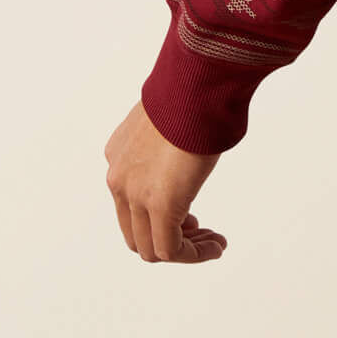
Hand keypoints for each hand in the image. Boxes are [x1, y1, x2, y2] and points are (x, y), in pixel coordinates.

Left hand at [104, 98, 228, 263]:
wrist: (197, 82)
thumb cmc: (196, 88)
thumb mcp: (175, 115)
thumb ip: (174, 134)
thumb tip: (199, 129)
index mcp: (119, 154)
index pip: (130, 203)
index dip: (159, 216)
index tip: (191, 216)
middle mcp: (119, 178)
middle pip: (136, 231)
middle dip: (169, 236)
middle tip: (201, 230)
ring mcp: (135, 194)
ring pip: (150, 247)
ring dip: (185, 249)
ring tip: (215, 243)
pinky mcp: (160, 205)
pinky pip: (170, 249)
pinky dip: (193, 254)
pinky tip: (217, 246)